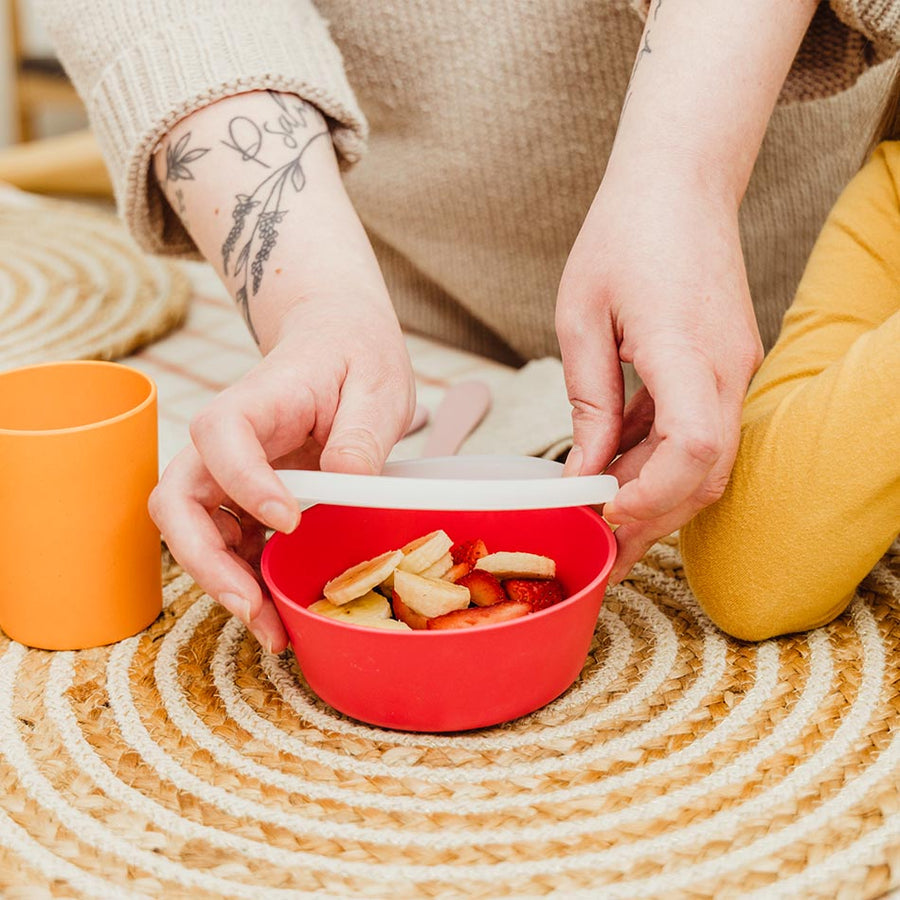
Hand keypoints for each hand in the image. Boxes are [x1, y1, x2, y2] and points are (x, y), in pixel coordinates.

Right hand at [149, 302, 414, 652]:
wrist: (340, 342)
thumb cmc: (354, 355)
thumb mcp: (376, 385)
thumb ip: (360, 433)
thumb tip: (344, 483)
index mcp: (255, 399)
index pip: (221, 436)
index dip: (245, 483)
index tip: (289, 520)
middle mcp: (226, 440)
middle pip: (179, 499)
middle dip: (205, 559)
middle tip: (251, 604)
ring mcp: (230, 471)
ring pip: (194, 532)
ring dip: (223, 584)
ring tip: (272, 630)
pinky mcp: (245, 496)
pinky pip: (228, 542)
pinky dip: (246, 579)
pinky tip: (279, 608)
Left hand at [556, 171, 762, 582]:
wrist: (680, 182)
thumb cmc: (624, 235)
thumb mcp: (581, 318)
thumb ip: (589, 402)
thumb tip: (585, 467)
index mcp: (686, 348)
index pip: (694, 449)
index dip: (652, 495)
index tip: (605, 511)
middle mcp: (727, 366)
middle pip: (706, 473)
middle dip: (652, 516)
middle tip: (602, 542)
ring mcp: (735, 367)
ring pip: (707, 459)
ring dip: (656, 490)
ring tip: (601, 507)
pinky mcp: (728, 365)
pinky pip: (701, 428)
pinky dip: (662, 455)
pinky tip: (621, 460)